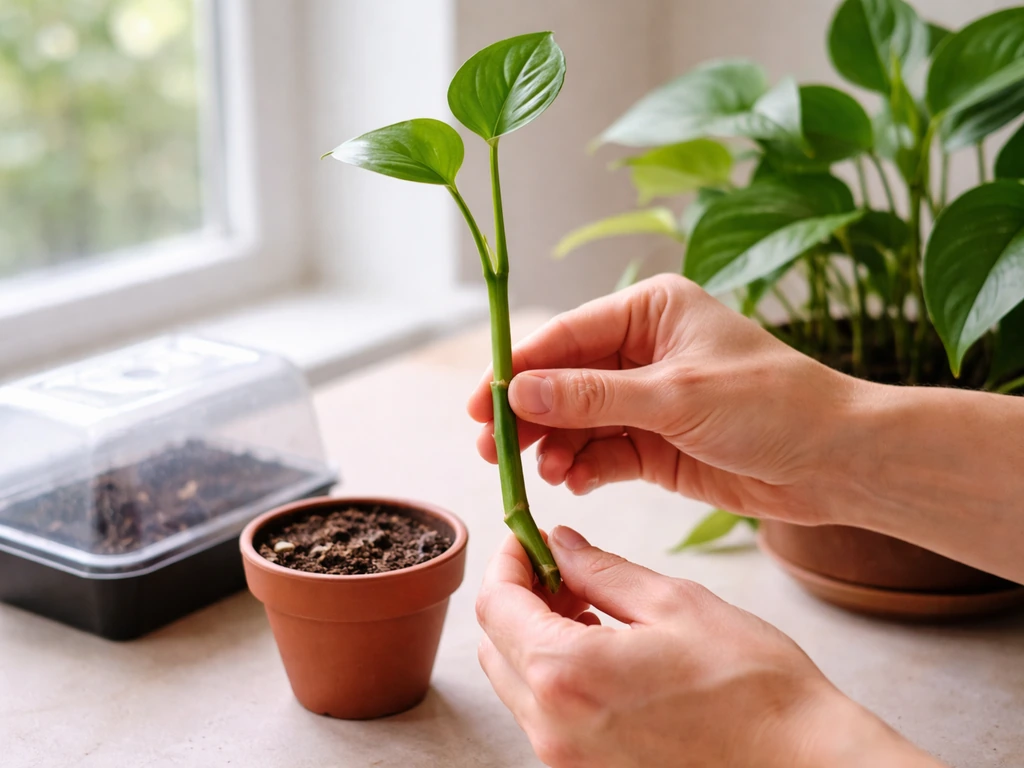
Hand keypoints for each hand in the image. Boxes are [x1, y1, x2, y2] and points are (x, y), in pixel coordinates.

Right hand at [468, 274, 863, 523]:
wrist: (836, 462)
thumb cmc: (771, 406)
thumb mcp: (675, 396)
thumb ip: (593, 397)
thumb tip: (519, 393)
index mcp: (650, 311)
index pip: (566, 336)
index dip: (518, 369)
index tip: (481, 404)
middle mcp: (643, 350)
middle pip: (564, 379)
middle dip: (530, 415)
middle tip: (493, 449)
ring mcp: (648, 398)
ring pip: (578, 419)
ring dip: (555, 446)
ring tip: (543, 474)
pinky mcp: (656, 442)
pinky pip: (603, 451)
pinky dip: (585, 467)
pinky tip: (574, 483)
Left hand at [476, 528, 941, 767]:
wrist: (799, 764)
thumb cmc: (752, 686)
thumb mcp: (674, 604)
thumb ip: (602, 570)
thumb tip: (561, 544)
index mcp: (567, 675)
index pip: (496, 605)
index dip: (508, 561)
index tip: (528, 538)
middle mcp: (553, 726)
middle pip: (495, 644)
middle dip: (518, 596)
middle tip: (562, 567)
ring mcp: (567, 758)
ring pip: (517, 679)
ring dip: (536, 634)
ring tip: (588, 604)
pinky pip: (545, 712)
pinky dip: (555, 671)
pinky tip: (601, 647)